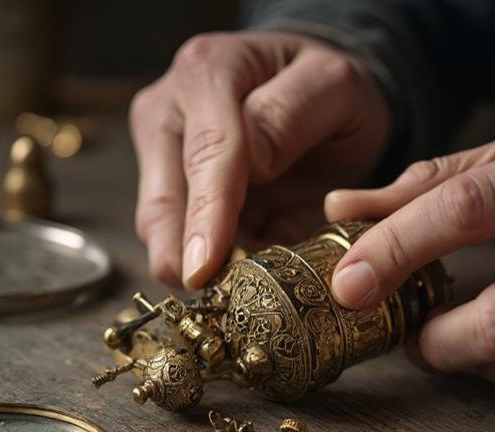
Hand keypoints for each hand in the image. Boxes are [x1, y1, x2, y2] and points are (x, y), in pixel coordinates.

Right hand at [130, 31, 389, 286]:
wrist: (316, 94)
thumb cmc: (327, 88)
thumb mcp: (335, 86)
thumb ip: (293, 113)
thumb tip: (252, 160)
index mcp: (208, 71)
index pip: (206, 153)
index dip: (207, 215)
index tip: (205, 268)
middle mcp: (168, 109)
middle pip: (163, 200)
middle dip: (187, 254)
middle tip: (222, 298)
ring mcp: (161, 152)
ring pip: (159, 228)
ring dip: (198, 265)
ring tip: (246, 282)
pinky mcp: (167, 189)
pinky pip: (176, 242)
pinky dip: (211, 265)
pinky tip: (244, 270)